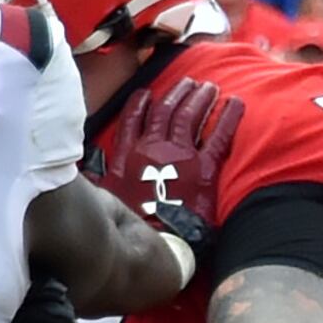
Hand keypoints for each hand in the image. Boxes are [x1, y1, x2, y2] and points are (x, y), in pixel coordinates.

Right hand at [96, 67, 243, 236]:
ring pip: (190, 116)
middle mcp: (154, 148)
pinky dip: (228, 117)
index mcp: (129, 154)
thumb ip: (99, 178)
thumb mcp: (105, 197)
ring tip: (209, 87)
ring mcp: (180, 155)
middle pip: (166, 112)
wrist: (157, 240)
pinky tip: (236, 103)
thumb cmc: (131, 224)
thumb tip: (87, 171)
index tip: (148, 92)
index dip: (141, 104)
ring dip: (200, 98)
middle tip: (188, 82)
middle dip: (177, 93)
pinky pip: (218, 136)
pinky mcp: (205, 167)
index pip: (133, 119)